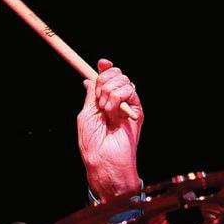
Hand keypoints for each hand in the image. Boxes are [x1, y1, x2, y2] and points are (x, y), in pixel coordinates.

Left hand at [77, 58, 142, 200]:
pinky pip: (129, 90)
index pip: (108, 78)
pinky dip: (117, 98)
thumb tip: (89, 79)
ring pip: (123, 80)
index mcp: (104, 102)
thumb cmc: (92, 143)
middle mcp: (117, 102)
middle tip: (98, 100)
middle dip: (104, 81)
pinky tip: (113, 112)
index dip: (105, 68)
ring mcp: (128, 105)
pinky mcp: (137, 110)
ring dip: (109, 92)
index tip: (101, 63)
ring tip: (105, 111)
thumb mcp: (86, 115)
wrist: (104, 160)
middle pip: (116, 74)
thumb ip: (91, 96)